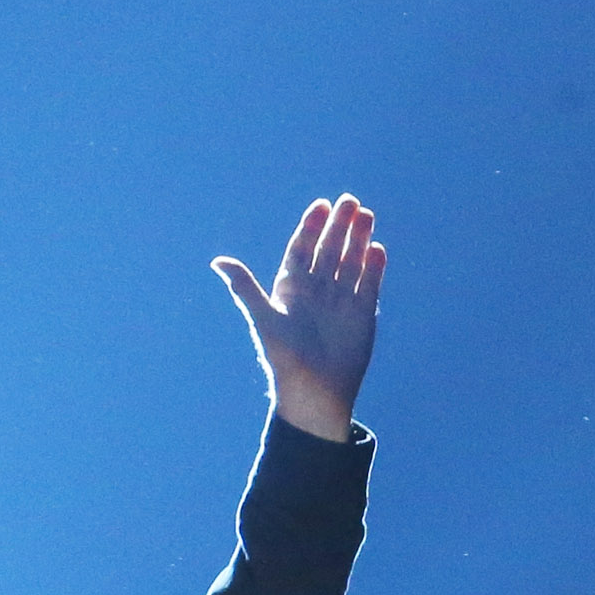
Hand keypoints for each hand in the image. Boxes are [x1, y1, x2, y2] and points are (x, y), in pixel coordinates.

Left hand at [213, 194, 384, 442]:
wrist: (314, 393)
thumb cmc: (284, 359)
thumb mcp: (263, 319)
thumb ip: (244, 288)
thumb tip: (217, 261)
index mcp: (290, 290)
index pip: (301, 250)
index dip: (311, 227)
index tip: (321, 205)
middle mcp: (316, 292)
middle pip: (328, 250)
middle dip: (338, 226)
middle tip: (349, 200)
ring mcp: (340, 301)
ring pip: (350, 262)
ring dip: (358, 239)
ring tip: (366, 215)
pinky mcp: (362, 314)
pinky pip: (369, 284)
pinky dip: (374, 267)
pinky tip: (377, 248)